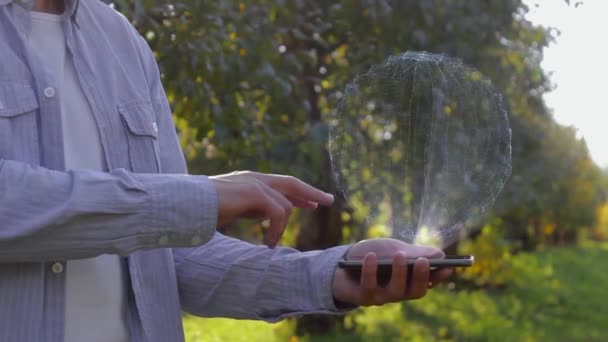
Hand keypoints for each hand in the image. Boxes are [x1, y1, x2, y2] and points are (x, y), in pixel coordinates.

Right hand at [210, 171, 333, 246]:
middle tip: (328, 200)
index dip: (299, 193)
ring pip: (284, 205)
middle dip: (311, 192)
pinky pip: (277, 212)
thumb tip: (272, 216)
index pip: (282, 185)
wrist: (187, 205)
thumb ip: (254, 208)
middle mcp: (255, 179)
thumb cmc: (205, 210)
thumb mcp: (236, 209)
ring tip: (270, 243)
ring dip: (281, 228)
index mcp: (250, 181)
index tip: (313, 202)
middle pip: (292, 183)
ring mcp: (255, 183)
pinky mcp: (254, 192)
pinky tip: (268, 242)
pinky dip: (276, 229)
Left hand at [332, 238, 452, 305]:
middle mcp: (400, 293)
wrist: (343, 264)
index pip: (430, 282)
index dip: (440, 277)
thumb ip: (415, 252)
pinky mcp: (364, 298)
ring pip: (396, 291)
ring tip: (400, 255)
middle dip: (421, 277)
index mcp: (410, 281)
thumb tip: (440, 254)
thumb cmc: (374, 256)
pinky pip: (370, 286)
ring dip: (399, 272)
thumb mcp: (395, 249)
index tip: (448, 267)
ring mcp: (383, 297)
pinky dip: (370, 270)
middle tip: (424, 261)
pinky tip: (371, 256)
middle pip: (415, 291)